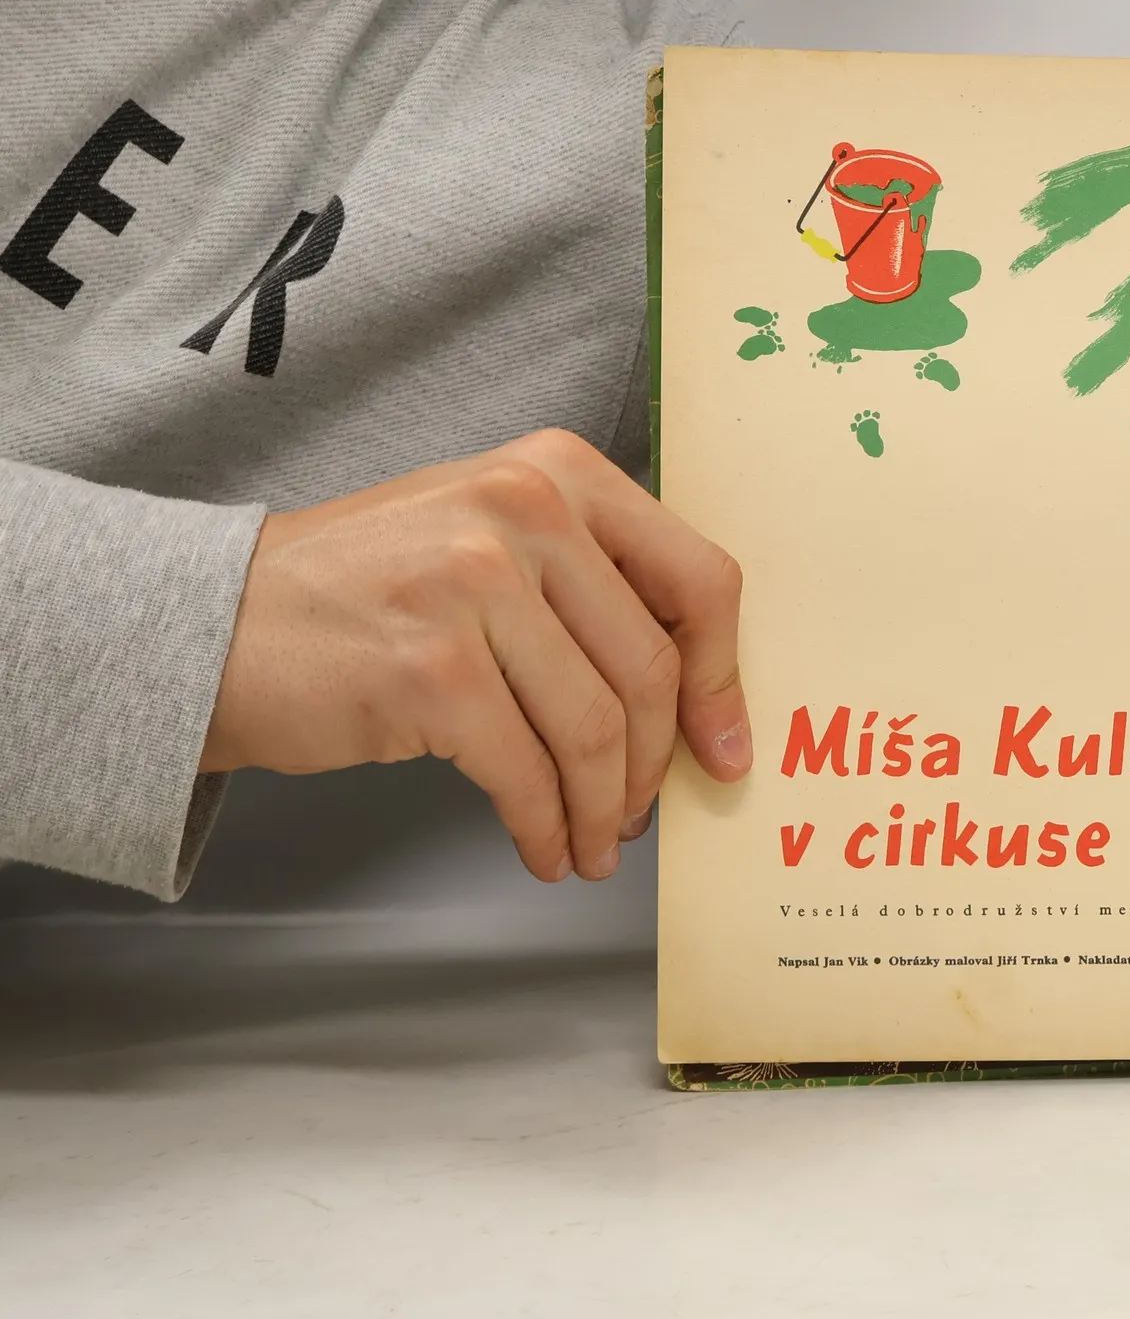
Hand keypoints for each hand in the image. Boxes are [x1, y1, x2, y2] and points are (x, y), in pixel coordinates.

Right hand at [200, 429, 749, 881]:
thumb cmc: (369, 591)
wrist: (217, 623)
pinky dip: (546, 825)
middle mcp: (525, 510)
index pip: (697, 579)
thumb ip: (591, 586)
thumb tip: (696, 699)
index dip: (722, 678)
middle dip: (654, 763)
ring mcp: (474, 584)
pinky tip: (544, 847)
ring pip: (593, 729)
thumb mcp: (493, 536)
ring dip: (603, 807)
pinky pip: (526, 772)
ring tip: (592, 841)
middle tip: (642, 812)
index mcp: (561, 471)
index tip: (723, 746)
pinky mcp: (429, 669)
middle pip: (648, 668)